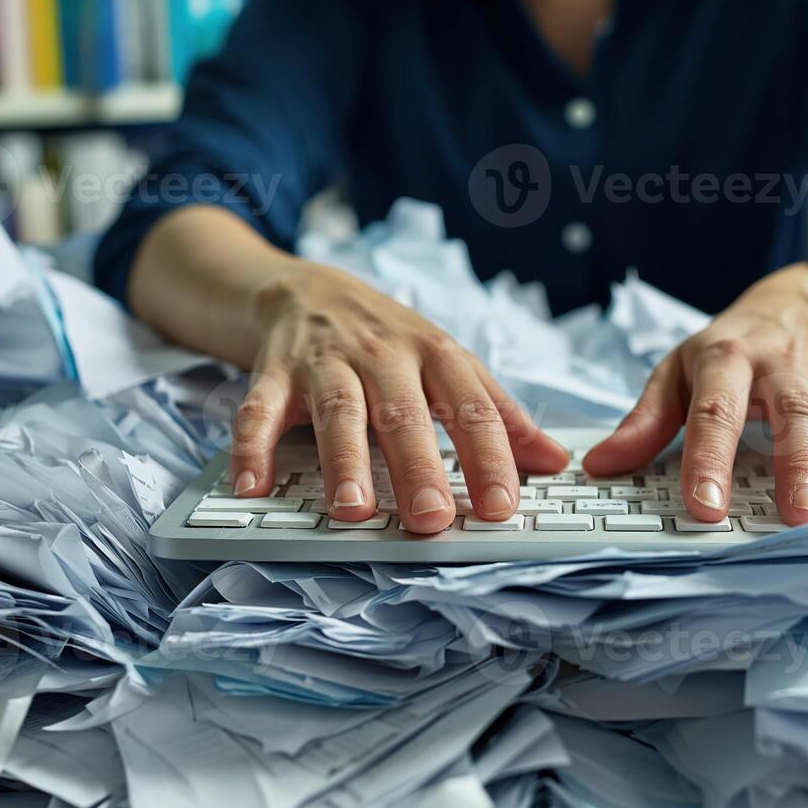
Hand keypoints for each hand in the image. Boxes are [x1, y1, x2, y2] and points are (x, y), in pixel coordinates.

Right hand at [228, 264, 569, 533]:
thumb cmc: (391, 339)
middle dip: (419, 467)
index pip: (471, 409)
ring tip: (354, 509)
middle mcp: (382, 355)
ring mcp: (325, 361)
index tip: (503, 507)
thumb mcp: (451, 365)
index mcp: (435, 355)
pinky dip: (252, 446)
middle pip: (404, 413)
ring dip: (344, 460)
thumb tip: (555, 460)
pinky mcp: (274, 371)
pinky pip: (260, 408)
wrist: (308, 287)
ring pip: (337, 410)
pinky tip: (253, 484)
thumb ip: (500, 415)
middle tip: (432, 519)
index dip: (490, 458)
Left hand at [584, 264, 807, 523]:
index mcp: (727, 357)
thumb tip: (601, 465)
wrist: (801, 296)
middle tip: (801, 518)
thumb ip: (645, 421)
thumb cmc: (731, 344)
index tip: (705, 506)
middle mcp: (784, 364)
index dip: (710, 458)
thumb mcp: (679, 370)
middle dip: (799, 468)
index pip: (716, 409)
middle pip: (794, 416)